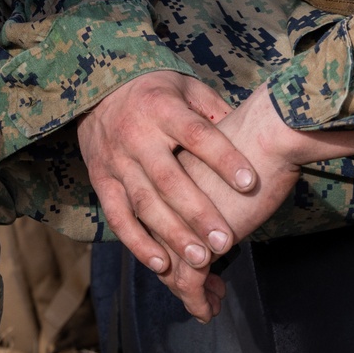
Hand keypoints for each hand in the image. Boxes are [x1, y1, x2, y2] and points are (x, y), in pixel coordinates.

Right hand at [76, 71, 256, 320]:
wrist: (99, 91)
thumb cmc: (157, 92)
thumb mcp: (187, 88)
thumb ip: (215, 111)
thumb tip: (254, 133)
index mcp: (162, 107)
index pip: (196, 133)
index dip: (223, 157)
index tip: (249, 182)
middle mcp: (136, 134)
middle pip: (168, 177)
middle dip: (198, 211)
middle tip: (226, 241)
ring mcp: (116, 160)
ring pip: (145, 202)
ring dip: (172, 234)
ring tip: (201, 260)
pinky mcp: (101, 180)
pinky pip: (118, 216)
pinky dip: (137, 242)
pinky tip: (162, 264)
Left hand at [171, 85, 353, 316]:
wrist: (268, 132)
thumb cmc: (255, 134)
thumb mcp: (219, 148)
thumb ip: (207, 166)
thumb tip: (219, 183)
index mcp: (166, 171)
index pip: (154, 215)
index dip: (170, 241)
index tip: (196, 256)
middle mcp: (162, 196)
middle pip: (160, 245)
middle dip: (177, 271)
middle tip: (204, 288)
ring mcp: (175, 218)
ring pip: (172, 267)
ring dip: (191, 291)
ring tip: (212, 302)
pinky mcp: (196, 239)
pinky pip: (189, 281)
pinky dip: (198, 299)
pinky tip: (212, 307)